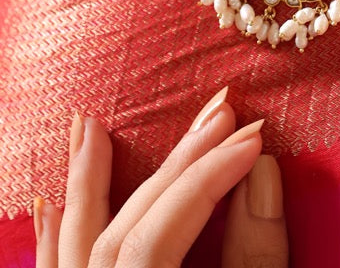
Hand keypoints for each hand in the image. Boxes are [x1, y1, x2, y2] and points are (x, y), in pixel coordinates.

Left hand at [33, 88, 288, 267]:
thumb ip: (255, 257)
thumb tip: (265, 172)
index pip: (162, 233)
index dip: (208, 180)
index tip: (254, 138)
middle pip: (126, 228)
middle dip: (175, 167)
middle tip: (219, 111)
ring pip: (74, 243)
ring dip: (85, 182)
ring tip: (89, 124)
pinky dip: (53, 236)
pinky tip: (50, 202)